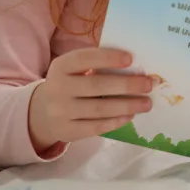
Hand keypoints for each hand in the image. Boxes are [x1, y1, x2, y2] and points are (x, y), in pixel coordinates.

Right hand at [28, 47, 152, 151]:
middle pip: (96, 85)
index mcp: (61, 66)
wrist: (40, 113)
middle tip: (149, 84)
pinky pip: (95, 127)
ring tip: (146, 103)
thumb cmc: (68, 84)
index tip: (131, 58)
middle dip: (126, 85)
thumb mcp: (72, 70)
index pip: (85, 58)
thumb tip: (134, 68)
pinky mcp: (66, 131)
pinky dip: (115, 121)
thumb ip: (95, 65)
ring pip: (99, 109)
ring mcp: (60, 111)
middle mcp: (58, 88)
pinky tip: (130, 116)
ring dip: (127, 105)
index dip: (108, 58)